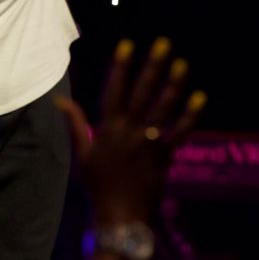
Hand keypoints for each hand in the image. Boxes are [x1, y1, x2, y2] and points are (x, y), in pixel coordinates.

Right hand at [56, 37, 206, 224]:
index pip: (114, 90)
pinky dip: (190, 116)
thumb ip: (74, 123)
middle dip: (152, 66)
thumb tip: (59, 100)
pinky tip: (200, 97)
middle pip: (142, 92)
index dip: (121, 66)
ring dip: (173, 85)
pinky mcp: (164, 155)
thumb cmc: (98, 184)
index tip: (128, 44)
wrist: (120, 215)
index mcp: (107, 127)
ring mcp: (147, 142)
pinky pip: (179, 132)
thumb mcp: (82, 153)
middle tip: (163, 44)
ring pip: (162, 108)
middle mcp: (128, 130)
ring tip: (182, 64)